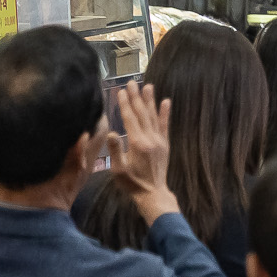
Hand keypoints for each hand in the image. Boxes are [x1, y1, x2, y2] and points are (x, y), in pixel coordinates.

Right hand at [110, 81, 181, 223]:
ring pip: (154, 116)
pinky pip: (165, 126)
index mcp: (137, 144)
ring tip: (148, 85)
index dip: (125, 104)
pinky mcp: (165, 144)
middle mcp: (150, 139)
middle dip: (136, 97)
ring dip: (150, 101)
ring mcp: (159, 141)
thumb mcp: (118, 170)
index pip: (130, 119)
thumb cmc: (132, 183)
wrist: (153, 193)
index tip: (121, 91)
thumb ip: (115, 151)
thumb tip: (111, 132)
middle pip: (142, 114)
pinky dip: (165, 113)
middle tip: (132, 82)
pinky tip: (166, 101)